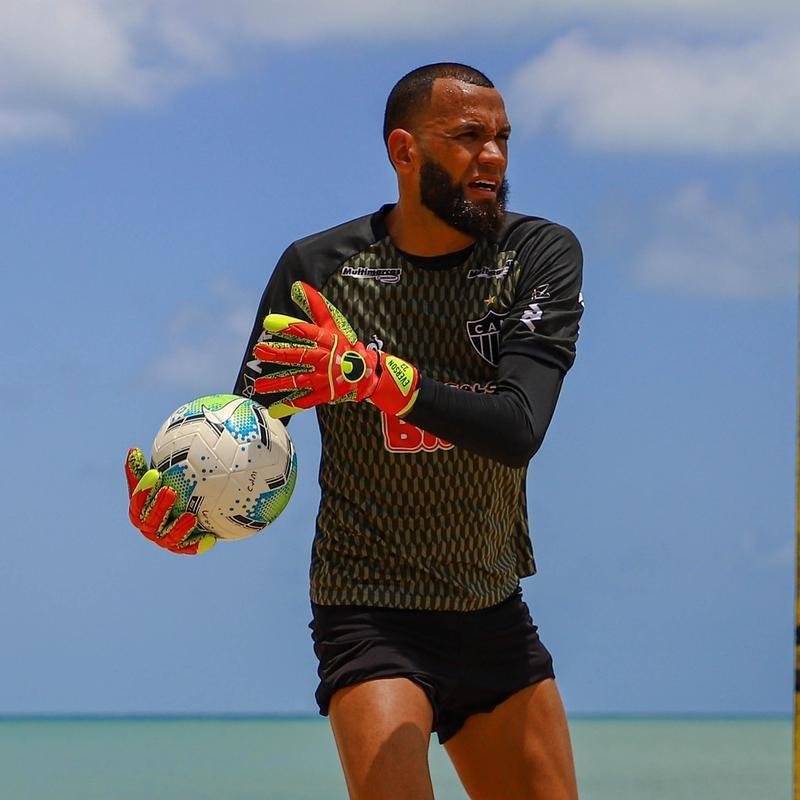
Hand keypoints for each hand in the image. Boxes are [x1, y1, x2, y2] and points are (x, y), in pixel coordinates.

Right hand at [124, 448, 215, 554]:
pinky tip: (211, 538)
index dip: (144, 490)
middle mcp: (150, 529)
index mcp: (140, 513)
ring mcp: (166, 540)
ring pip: (170, 538)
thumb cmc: (167, 490)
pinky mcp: (184, 547)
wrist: (186, 511)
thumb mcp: (156, 480)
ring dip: (179, 528)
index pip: (138, 503)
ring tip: (191, 516)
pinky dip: (198, 544)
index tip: (154, 473)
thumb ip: (143, 470)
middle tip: (171, 491)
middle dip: (159, 507)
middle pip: (151, 521)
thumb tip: (132, 450)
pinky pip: (190, 547)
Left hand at [252, 281, 418, 418]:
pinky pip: (305, 401)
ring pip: (298, 380)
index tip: (269, 322)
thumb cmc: (345, 345)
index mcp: (325, 340)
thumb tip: (299, 286)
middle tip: (258, 351)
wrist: (367, 372)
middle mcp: (323, 359)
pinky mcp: (324, 394)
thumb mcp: (333, 325)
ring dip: (278, 383)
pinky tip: (274, 409)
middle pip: (298, 356)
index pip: (305, 331)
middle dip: (277, 354)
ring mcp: (323, 378)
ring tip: (259, 385)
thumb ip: (316, 306)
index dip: (288, 326)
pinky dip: (290, 406)